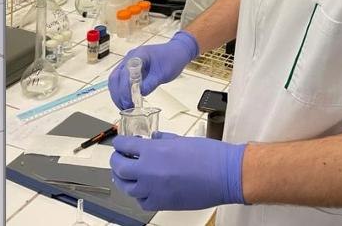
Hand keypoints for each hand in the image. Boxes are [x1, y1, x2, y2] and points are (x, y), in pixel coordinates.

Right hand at [108, 30, 198, 108]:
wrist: (177, 52)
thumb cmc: (172, 59)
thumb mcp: (163, 74)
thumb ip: (150, 83)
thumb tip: (139, 95)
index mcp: (138, 55)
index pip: (124, 73)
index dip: (124, 89)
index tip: (128, 101)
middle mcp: (129, 57)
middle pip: (115, 77)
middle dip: (117, 94)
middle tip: (124, 107)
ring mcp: (128, 62)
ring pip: (115, 79)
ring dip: (117, 93)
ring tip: (124, 106)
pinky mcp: (130, 68)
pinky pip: (121, 79)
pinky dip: (121, 90)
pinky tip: (126, 100)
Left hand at [110, 132, 246, 210]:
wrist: (226, 175)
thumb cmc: (209, 156)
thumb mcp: (181, 140)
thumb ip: (162, 139)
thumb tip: (153, 138)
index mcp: (153, 151)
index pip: (124, 146)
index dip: (119, 144)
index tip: (120, 144)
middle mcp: (149, 171)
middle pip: (119, 168)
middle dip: (116, 161)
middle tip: (118, 158)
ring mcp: (155, 190)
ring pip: (127, 188)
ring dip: (123, 180)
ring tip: (125, 175)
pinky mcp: (163, 203)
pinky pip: (142, 202)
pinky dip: (139, 195)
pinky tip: (142, 189)